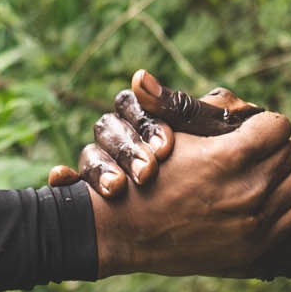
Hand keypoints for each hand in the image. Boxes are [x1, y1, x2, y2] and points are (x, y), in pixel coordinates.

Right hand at [49, 70, 255, 193]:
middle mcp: (124, 135)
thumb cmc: (226, 165)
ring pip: (90, 154)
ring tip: (116, 188)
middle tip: (147, 174)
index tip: (167, 148)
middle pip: (108, 128)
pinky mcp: (95, 192)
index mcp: (149, 114)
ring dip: (99, 167)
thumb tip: (140, 77)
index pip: (134, 105)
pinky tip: (60, 178)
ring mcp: (108, 163)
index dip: (148, 124)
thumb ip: (186, 109)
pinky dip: (65, 179)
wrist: (230, 213)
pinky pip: (72, 182)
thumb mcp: (213, 137)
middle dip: (127, 150)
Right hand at [81, 102, 290, 276]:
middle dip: (276, 146)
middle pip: (290, 151)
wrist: (126, 234)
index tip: (256, 128)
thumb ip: (183, 105)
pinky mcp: (258, 243)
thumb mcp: (163, 134)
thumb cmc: (141, 179)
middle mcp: (248, 188)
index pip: (277, 126)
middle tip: (262, 148)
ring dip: (287, 171)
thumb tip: (147, 77)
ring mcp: (256, 219)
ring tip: (272, 170)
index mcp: (229, 156)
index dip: (266, 124)